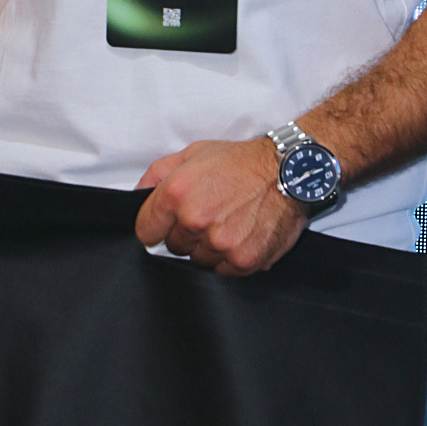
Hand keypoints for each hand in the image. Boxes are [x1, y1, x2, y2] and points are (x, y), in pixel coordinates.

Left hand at [134, 136, 306, 275]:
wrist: (289, 170)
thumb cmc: (241, 161)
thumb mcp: (193, 154)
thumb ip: (157, 174)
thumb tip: (137, 195)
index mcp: (176, 193)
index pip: (145, 232)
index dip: (158, 226)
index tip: (169, 223)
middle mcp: (195, 220)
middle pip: (174, 247)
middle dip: (187, 234)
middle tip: (210, 213)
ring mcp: (219, 243)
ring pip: (198, 261)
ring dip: (209, 247)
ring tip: (229, 222)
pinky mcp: (242, 260)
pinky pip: (223, 271)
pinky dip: (230, 257)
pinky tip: (242, 234)